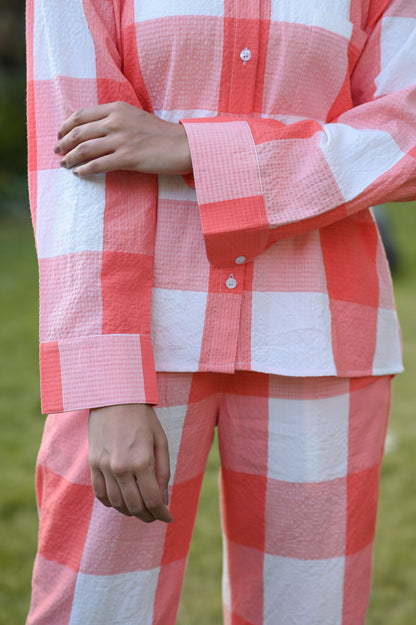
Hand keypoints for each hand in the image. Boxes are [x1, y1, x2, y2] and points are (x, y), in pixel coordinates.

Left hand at [54, 101, 191, 177]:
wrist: (182, 146)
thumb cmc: (160, 134)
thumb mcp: (135, 117)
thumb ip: (115, 119)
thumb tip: (95, 130)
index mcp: (116, 108)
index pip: (82, 114)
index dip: (66, 125)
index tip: (60, 134)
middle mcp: (115, 121)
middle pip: (79, 132)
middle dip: (64, 143)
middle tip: (57, 151)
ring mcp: (121, 140)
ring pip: (84, 149)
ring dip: (70, 158)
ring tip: (65, 164)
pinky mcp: (127, 158)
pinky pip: (98, 165)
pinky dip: (84, 170)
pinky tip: (79, 173)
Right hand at [88, 403, 172, 522]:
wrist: (114, 398)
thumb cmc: (142, 417)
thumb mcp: (160, 440)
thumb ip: (163, 471)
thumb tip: (163, 498)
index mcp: (141, 461)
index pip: (152, 499)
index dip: (161, 513)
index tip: (168, 517)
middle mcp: (121, 467)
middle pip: (134, 506)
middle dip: (148, 516)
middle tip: (156, 516)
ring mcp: (104, 467)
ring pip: (116, 503)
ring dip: (130, 512)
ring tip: (140, 511)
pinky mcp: (93, 464)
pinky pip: (100, 494)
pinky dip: (111, 503)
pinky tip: (121, 502)